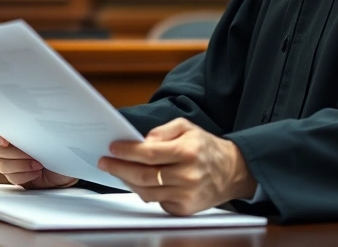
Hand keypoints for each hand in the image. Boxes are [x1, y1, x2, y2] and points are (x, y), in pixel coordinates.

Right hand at [0, 129, 77, 188]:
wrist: (66, 170)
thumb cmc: (61, 149)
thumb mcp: (54, 136)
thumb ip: (42, 129)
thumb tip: (39, 120)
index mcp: (17, 131)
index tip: (6, 141)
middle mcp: (9, 145)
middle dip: (17, 153)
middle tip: (33, 154)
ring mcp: (10, 161)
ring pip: (4, 164)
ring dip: (22, 165)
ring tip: (39, 164)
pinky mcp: (14, 175)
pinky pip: (11, 177)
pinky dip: (25, 175)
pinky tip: (36, 172)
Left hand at [97, 118, 256, 215]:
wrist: (232, 172)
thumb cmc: (206, 148)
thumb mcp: (188, 127)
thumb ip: (163, 131)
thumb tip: (142, 141)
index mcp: (188, 151)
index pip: (149, 153)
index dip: (127, 151)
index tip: (112, 148)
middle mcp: (187, 175)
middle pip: (143, 175)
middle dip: (119, 168)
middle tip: (105, 162)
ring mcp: (186, 194)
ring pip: (146, 192)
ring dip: (127, 181)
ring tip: (118, 171)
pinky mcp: (184, 209)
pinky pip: (156, 202)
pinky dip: (144, 192)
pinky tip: (137, 182)